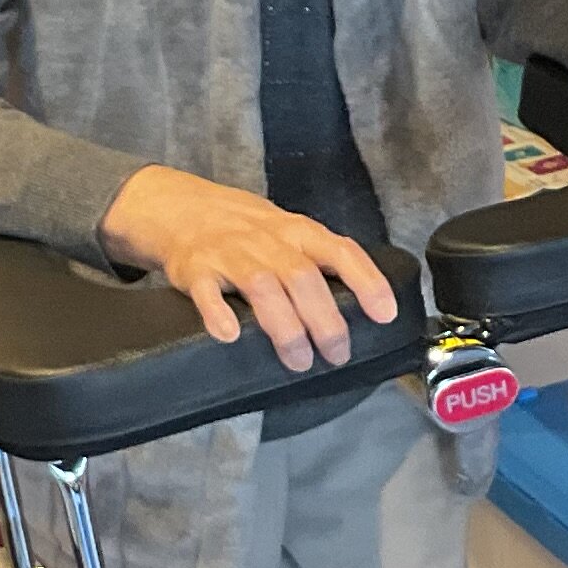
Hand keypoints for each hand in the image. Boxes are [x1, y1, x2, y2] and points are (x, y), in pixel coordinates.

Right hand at [100, 163, 397, 370]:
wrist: (182, 207)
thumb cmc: (247, 230)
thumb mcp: (290, 233)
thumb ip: (323, 263)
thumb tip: (365, 306)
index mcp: (298, 232)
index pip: (341, 252)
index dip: (367, 282)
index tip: (385, 315)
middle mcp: (267, 241)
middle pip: (303, 277)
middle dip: (325, 320)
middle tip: (337, 354)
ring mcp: (230, 253)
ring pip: (263, 285)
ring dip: (284, 326)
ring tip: (299, 359)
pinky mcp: (196, 269)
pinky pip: (207, 291)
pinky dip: (218, 313)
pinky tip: (230, 335)